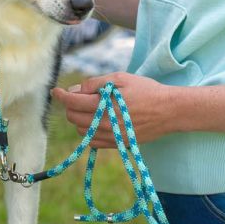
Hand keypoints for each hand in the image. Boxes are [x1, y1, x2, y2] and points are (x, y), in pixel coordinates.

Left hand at [51, 71, 178, 147]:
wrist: (168, 111)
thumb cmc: (145, 91)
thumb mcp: (120, 78)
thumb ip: (95, 83)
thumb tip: (76, 90)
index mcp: (103, 106)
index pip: (72, 103)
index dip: (61, 96)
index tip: (55, 90)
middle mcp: (104, 124)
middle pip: (73, 118)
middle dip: (71, 106)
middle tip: (80, 96)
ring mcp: (111, 137)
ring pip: (81, 131)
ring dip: (79, 119)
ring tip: (91, 108)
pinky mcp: (117, 145)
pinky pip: (93, 142)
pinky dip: (90, 132)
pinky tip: (98, 121)